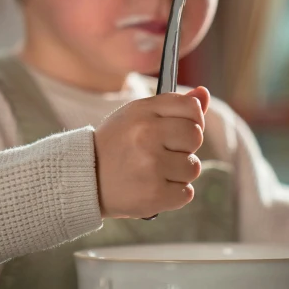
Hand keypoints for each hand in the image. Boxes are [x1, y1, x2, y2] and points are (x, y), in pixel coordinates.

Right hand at [93, 87, 209, 218]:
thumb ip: (172, 105)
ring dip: (179, 172)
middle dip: (185, 146)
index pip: (191, 108)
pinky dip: (174, 193)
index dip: (192, 120)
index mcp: (143, 111)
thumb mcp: (136, 116)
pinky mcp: (154, 195)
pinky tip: (154, 187)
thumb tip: (203, 93)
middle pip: (195, 136)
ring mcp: (151, 166)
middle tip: (163, 152)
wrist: (85, 179)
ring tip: (155, 171)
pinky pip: (186, 193)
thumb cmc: (116, 144)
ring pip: (193, 167)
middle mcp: (147, 135)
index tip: (179, 129)